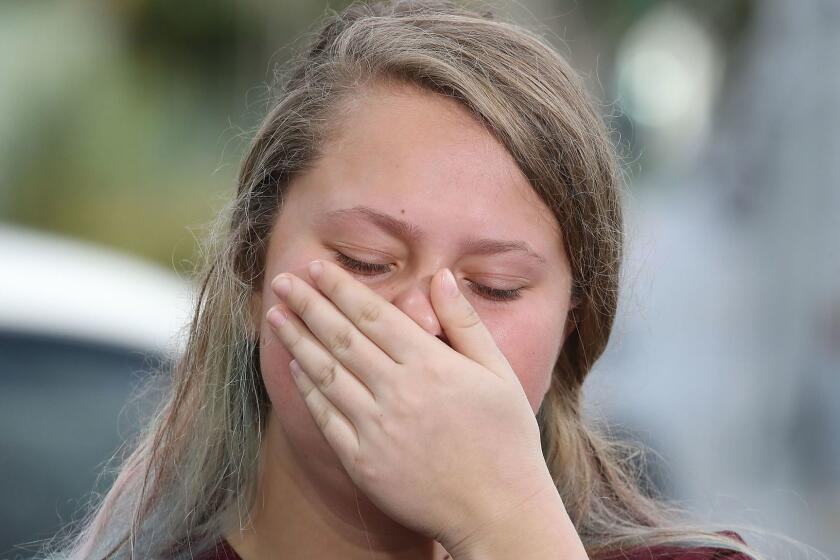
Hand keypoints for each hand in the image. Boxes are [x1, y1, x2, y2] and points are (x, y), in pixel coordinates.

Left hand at [266, 259, 556, 551]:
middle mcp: (397, 392)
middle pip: (341, 338)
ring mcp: (376, 429)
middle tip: (283, 280)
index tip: (317, 267)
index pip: (373, 315)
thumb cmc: (505, 439)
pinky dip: (307, 388)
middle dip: (308, 304)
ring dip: (297, 340)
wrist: (497, 511)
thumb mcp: (498, 373)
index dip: (340, 288)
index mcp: (431, 365)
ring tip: (275, 316)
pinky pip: (326, 417)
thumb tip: (442, 276)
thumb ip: (465, 323)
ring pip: (325, 374)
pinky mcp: (362, 461)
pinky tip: (295, 366)